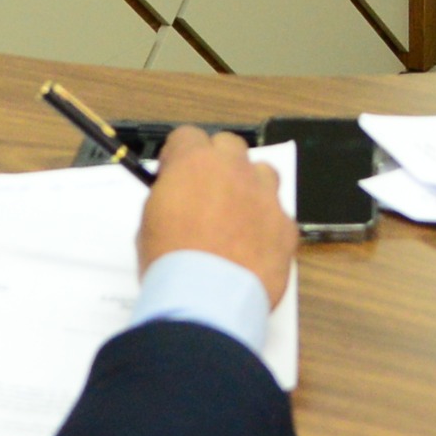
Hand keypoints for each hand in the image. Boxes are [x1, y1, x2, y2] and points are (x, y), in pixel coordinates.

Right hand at [137, 125, 297, 305]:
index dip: (178, 156)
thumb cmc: (169, 262)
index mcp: (194, 164)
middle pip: (229, 146)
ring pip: (263, 173)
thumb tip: (176, 197)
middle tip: (206, 193)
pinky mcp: (286, 227)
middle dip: (217, 163)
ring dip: (250, 187)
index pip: (187, 136)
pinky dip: (267, 226)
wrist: (206, 299)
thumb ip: (167, 197)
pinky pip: (278, 215)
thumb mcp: (149, 222)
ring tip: (236, 217)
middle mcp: (235, 171)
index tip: (173, 175)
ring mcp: (266, 197)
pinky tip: (253, 249)